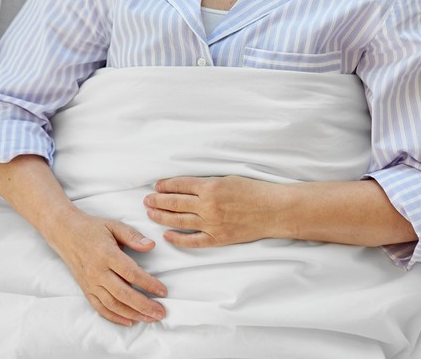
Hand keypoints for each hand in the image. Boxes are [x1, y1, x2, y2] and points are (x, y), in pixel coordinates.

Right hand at [44, 208, 167, 326]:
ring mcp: (90, 283)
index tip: (163, 291)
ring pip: (113, 304)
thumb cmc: (92, 229)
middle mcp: (97, 272)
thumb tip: (151, 245)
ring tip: (150, 318)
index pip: (130, 273)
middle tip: (161, 313)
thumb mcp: (113, 225)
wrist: (65, 234)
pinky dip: (115, 317)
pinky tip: (130, 321)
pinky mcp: (86, 290)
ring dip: (133, 314)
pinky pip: (100, 308)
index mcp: (106, 254)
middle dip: (144, 306)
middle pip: (123, 294)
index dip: (148, 284)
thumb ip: (133, 236)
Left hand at [144, 175, 279, 247]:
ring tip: (150, 214)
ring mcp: (212, 223)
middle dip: (157, 201)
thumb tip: (186, 186)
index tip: (156, 186)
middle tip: (145, 200)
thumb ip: (207, 183)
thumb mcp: (229, 179)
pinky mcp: (218, 238)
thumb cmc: (254, 191)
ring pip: (179, 221)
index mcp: (211, 187)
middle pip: (174, 203)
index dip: (165, 185)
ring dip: (161, 217)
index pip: (180, 185)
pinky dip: (178, 239)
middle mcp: (208, 205)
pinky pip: (193, 240)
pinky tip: (167, 235)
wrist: (275, 210)